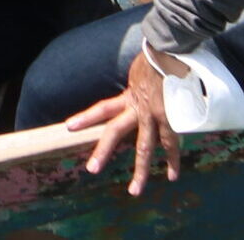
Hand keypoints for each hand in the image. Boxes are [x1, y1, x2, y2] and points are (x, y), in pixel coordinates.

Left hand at [66, 47, 185, 194]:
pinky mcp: (172, 120)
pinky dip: (174, 162)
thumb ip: (140, 81)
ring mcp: (154, 116)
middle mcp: (137, 109)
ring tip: (134, 191)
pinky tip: (172, 177)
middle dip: (103, 151)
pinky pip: (172, 146)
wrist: (174, 52)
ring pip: (144, 148)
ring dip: (140, 171)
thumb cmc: (161, 56)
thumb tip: (144, 80)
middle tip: (92, 169)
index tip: (69, 127)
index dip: (85, 118)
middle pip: (115, 132)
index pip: (102, 108)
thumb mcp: (143, 69)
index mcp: (129, 96)